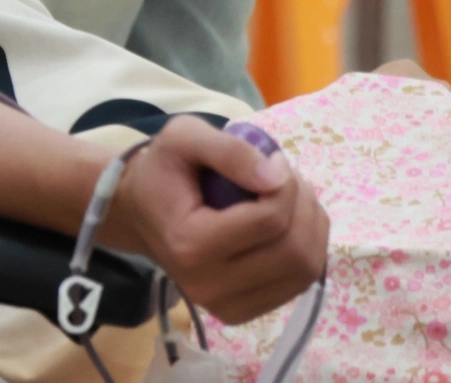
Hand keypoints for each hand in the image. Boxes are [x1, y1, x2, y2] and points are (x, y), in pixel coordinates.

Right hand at [99, 118, 328, 325]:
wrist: (139, 212)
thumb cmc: (162, 170)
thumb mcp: (183, 137)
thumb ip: (228, 149)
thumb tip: (278, 177)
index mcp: (189, 244)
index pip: (270, 221)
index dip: (287, 184)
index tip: (273, 159)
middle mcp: (207, 285)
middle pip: (293, 251)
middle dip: (303, 206)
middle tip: (288, 178)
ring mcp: (226, 306)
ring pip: (305, 271)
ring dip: (311, 226)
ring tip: (290, 198)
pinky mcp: (242, 312)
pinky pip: (300, 283)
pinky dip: (307, 248)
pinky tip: (289, 224)